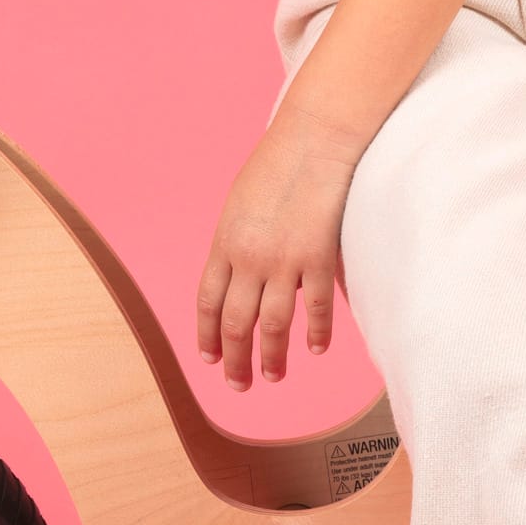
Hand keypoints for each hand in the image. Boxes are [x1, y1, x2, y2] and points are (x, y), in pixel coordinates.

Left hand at [195, 111, 362, 390]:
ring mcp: (284, 260)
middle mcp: (249, 258)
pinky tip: (316, 348)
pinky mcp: (319, 258)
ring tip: (272, 377)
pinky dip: (315, 331)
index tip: (209, 359)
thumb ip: (237, 244)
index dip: (206, 336)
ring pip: (273, 324)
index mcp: (224, 242)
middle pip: (236, 322)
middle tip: (239, 385)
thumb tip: (240, 278)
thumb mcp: (240, 204)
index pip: (207, 302)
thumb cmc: (277, 165)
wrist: (313, 140)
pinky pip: (315, 307)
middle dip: (235, 359)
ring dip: (271, 356)